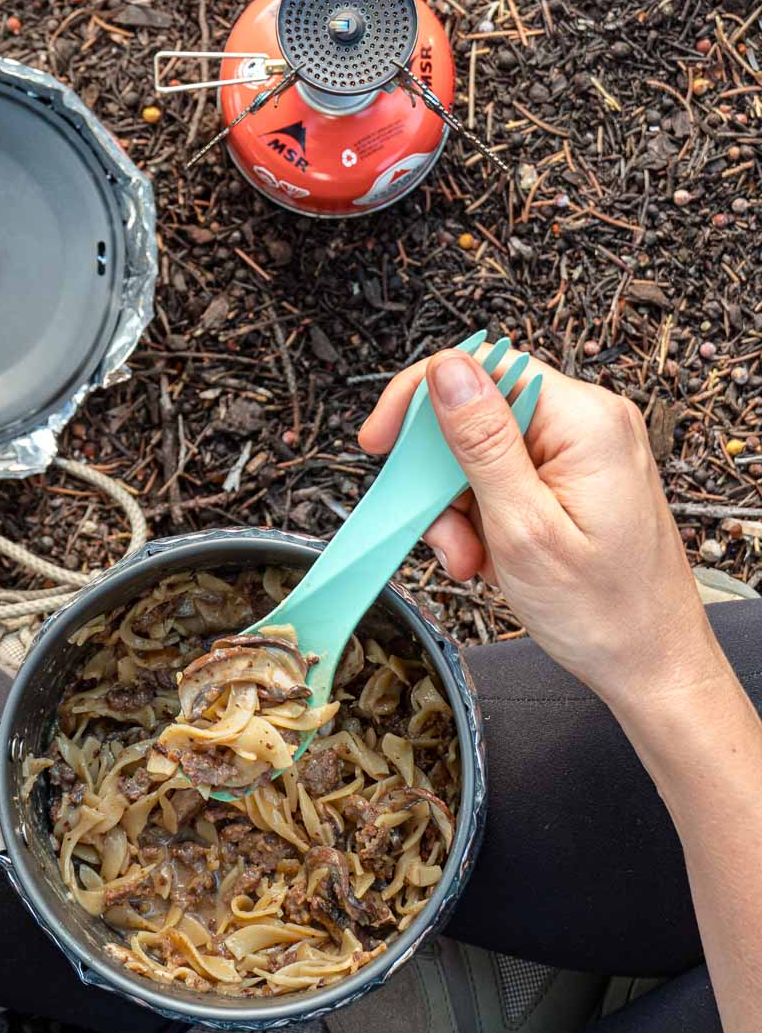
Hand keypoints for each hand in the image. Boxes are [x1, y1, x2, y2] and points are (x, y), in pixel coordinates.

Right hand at [357, 346, 718, 707]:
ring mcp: (581, 454)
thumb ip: (481, 444)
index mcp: (584, 422)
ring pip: (479, 457)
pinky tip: (489, 559)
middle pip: (475, 416)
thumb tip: (447, 370)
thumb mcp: (523, 529)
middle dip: (441, 480)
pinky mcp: (572, 482)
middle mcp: (587, 425)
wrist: (651, 665)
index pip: (482, 368)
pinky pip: (502, 482)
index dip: (419, 401)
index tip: (381, 445)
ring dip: (459, 511)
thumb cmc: (605, 612)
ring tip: (473, 561)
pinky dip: (481, 521)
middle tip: (444, 536)